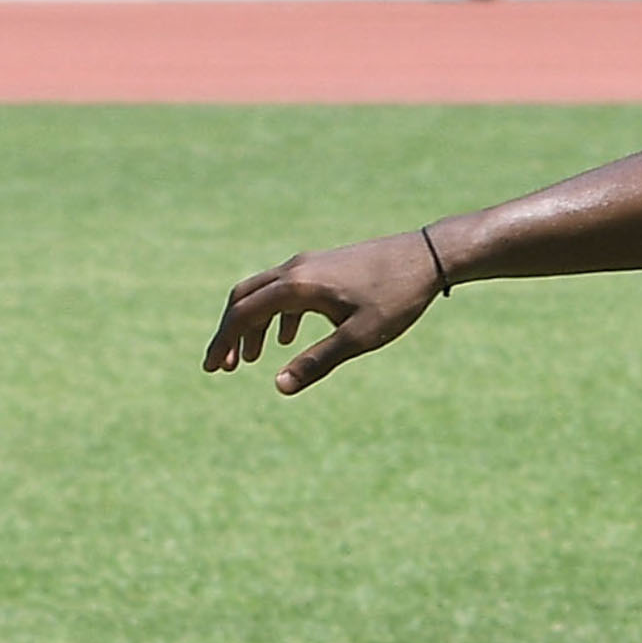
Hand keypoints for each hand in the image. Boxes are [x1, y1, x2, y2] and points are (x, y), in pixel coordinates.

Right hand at [205, 231, 452, 393]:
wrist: (428, 255)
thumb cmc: (398, 297)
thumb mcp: (361, 337)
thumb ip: (318, 361)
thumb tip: (279, 387)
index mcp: (297, 285)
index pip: (244, 314)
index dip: (224, 342)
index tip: (210, 368)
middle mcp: (295, 269)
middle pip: (245, 299)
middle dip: (231, 333)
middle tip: (223, 366)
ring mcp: (310, 263)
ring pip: (266, 294)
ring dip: (254, 325)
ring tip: (251, 358)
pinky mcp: (325, 265)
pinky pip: (289, 290)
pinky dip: (279, 314)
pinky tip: (288, 338)